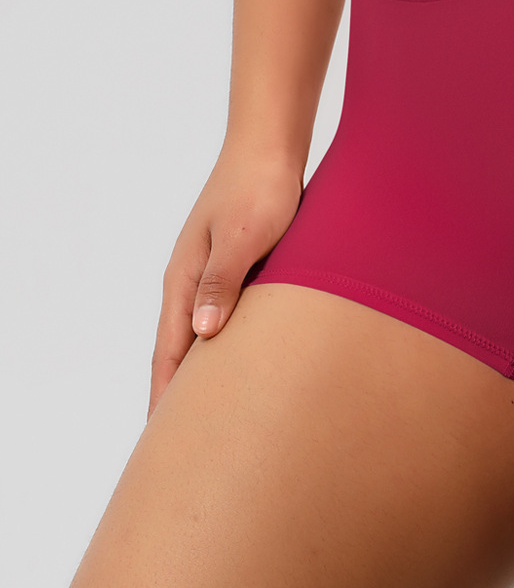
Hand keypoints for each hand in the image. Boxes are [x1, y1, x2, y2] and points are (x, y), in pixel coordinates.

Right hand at [148, 149, 302, 419]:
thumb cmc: (260, 188)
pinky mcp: (243, 263)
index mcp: (185, 279)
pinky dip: (233, 343)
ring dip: (208, 371)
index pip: (171, 352)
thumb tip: (202, 336)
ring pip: (208, 333)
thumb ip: (222, 283)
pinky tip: (249, 358)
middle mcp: (194, 280)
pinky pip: (232, 314)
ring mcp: (216, 272)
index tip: (166, 440)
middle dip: (183, 395)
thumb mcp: (242, 237)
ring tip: (218, 412)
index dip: (169, 396)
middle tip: (188, 442)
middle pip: (183, 349)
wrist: (272, 144)